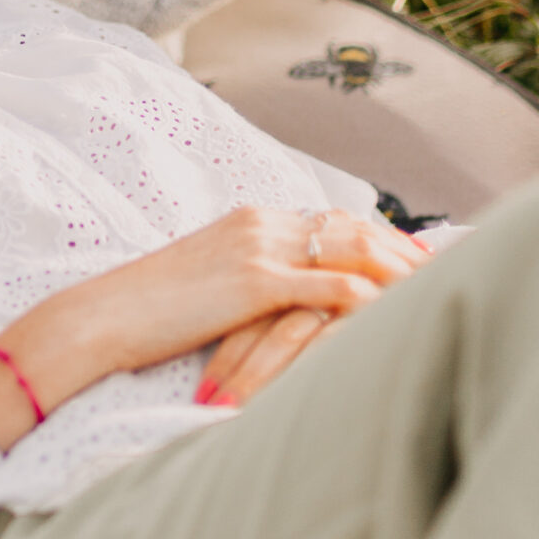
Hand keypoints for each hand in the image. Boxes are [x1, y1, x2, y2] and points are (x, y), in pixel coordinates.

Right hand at [0, 206, 422, 451]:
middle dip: (401, 249)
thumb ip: (243, 281)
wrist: (98, 318)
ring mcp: (259, 249)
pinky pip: (331, 287)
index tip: (412, 257)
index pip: (330, 220)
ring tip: (434, 293)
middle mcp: (259, 222)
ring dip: (398, 272)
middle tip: (440, 272)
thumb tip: (275, 301)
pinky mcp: (255, 284)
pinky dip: (370, 299)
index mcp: (247, 220)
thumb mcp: (203, 286)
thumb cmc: (143, 314)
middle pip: (352, 227)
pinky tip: (398, 313)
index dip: (377, 238)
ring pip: (352, 250)